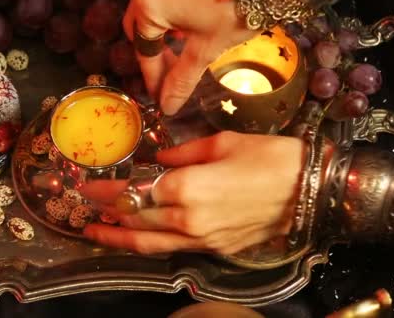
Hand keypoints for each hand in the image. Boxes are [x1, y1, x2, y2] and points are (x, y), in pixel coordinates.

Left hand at [81, 131, 304, 254]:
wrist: (309, 192)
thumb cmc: (269, 158)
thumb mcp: (222, 142)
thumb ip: (182, 152)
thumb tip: (159, 159)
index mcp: (186, 188)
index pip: (133, 191)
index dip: (106, 189)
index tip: (85, 185)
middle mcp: (187, 220)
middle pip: (135, 220)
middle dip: (106, 213)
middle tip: (84, 207)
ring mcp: (201, 240)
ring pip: (149, 243)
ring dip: (119, 238)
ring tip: (96, 233)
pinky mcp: (215, 249)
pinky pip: (173, 249)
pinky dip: (149, 243)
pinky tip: (139, 236)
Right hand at [124, 0, 256, 114]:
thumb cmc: (236, 8)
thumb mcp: (207, 49)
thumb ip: (181, 79)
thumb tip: (167, 106)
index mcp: (149, 6)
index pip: (144, 52)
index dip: (153, 79)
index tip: (159, 97)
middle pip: (139, 28)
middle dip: (153, 54)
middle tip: (169, 75)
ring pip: (145, 7)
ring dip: (156, 28)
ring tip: (177, 45)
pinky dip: (164, 8)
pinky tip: (183, 21)